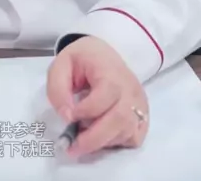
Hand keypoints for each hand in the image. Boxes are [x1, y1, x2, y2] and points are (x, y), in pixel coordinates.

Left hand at [47, 36, 148, 156]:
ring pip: (127, 132)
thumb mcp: (60, 66)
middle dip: (94, 138)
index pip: (106, 94)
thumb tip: (67, 117)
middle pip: (120, 119)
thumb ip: (58, 89)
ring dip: (103, 141)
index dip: (87, 110)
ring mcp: (139, 102)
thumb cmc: (80, 60)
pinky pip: (134, 138)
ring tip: (84, 137)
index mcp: (110, 70)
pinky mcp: (142, 115)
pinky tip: (101, 136)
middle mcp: (130, 87)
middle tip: (72, 147)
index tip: (69, 117)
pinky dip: (117, 143)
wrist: (100, 53)